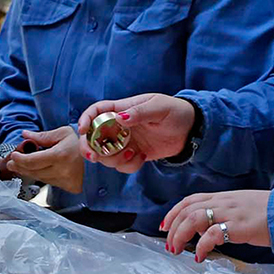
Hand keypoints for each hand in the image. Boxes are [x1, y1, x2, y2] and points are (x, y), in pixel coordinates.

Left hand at [4, 126, 83, 193]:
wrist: (95, 156)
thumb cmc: (79, 144)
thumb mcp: (62, 133)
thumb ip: (42, 136)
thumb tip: (25, 134)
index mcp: (60, 155)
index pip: (33, 161)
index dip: (20, 159)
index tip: (13, 155)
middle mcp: (62, 170)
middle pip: (33, 171)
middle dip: (19, 166)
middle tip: (11, 162)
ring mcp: (64, 181)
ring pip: (39, 178)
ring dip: (27, 172)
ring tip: (20, 165)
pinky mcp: (66, 187)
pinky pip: (47, 182)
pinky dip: (38, 176)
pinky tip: (34, 170)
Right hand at [76, 93, 193, 173]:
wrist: (190, 130)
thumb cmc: (175, 111)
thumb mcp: (159, 107)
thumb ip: (140, 112)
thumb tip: (120, 117)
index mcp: (123, 109)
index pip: (97, 111)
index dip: (86, 118)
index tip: (82, 130)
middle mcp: (120, 126)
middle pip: (94, 136)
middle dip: (89, 147)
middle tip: (94, 156)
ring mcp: (126, 141)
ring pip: (106, 154)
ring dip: (114, 159)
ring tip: (132, 154)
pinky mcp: (134, 155)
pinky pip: (122, 165)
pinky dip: (129, 166)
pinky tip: (142, 158)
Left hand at [160, 190, 271, 260]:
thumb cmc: (265, 211)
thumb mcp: (239, 206)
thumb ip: (221, 212)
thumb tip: (204, 228)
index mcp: (222, 197)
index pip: (190, 200)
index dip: (173, 212)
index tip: (164, 225)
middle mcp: (222, 202)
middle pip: (187, 210)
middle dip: (173, 227)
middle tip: (169, 244)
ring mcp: (229, 213)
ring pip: (194, 218)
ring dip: (180, 235)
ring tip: (177, 250)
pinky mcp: (238, 226)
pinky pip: (213, 234)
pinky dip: (201, 246)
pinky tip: (199, 255)